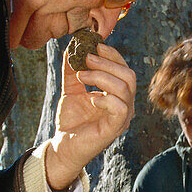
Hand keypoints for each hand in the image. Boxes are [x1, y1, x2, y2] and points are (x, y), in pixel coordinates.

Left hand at [45, 44, 135, 191]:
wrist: (63, 146)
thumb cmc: (71, 120)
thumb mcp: (71, 89)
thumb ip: (72, 70)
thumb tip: (71, 47)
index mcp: (118, 93)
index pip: (123, 68)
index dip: (112, 54)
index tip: (94, 45)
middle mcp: (125, 104)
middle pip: (128, 75)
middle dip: (107, 63)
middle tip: (87, 58)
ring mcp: (122, 117)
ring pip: (125, 89)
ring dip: (102, 76)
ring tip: (81, 75)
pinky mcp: (115, 128)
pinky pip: (120, 108)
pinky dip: (106, 98)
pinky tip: (91, 97)